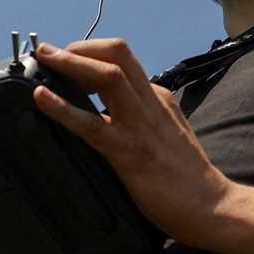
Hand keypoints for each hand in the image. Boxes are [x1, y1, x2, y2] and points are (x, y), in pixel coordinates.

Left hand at [32, 38, 233, 247]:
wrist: (211, 206)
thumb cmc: (186, 177)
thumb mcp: (165, 132)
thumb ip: (140, 118)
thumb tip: (103, 113)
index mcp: (157, 97)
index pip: (123, 60)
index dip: (91, 53)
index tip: (67, 58)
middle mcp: (150, 102)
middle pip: (117, 54)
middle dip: (80, 47)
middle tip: (49, 52)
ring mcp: (140, 125)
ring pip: (107, 76)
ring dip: (71, 63)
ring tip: (44, 57)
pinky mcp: (129, 151)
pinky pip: (91, 123)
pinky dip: (63, 107)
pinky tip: (42, 98)